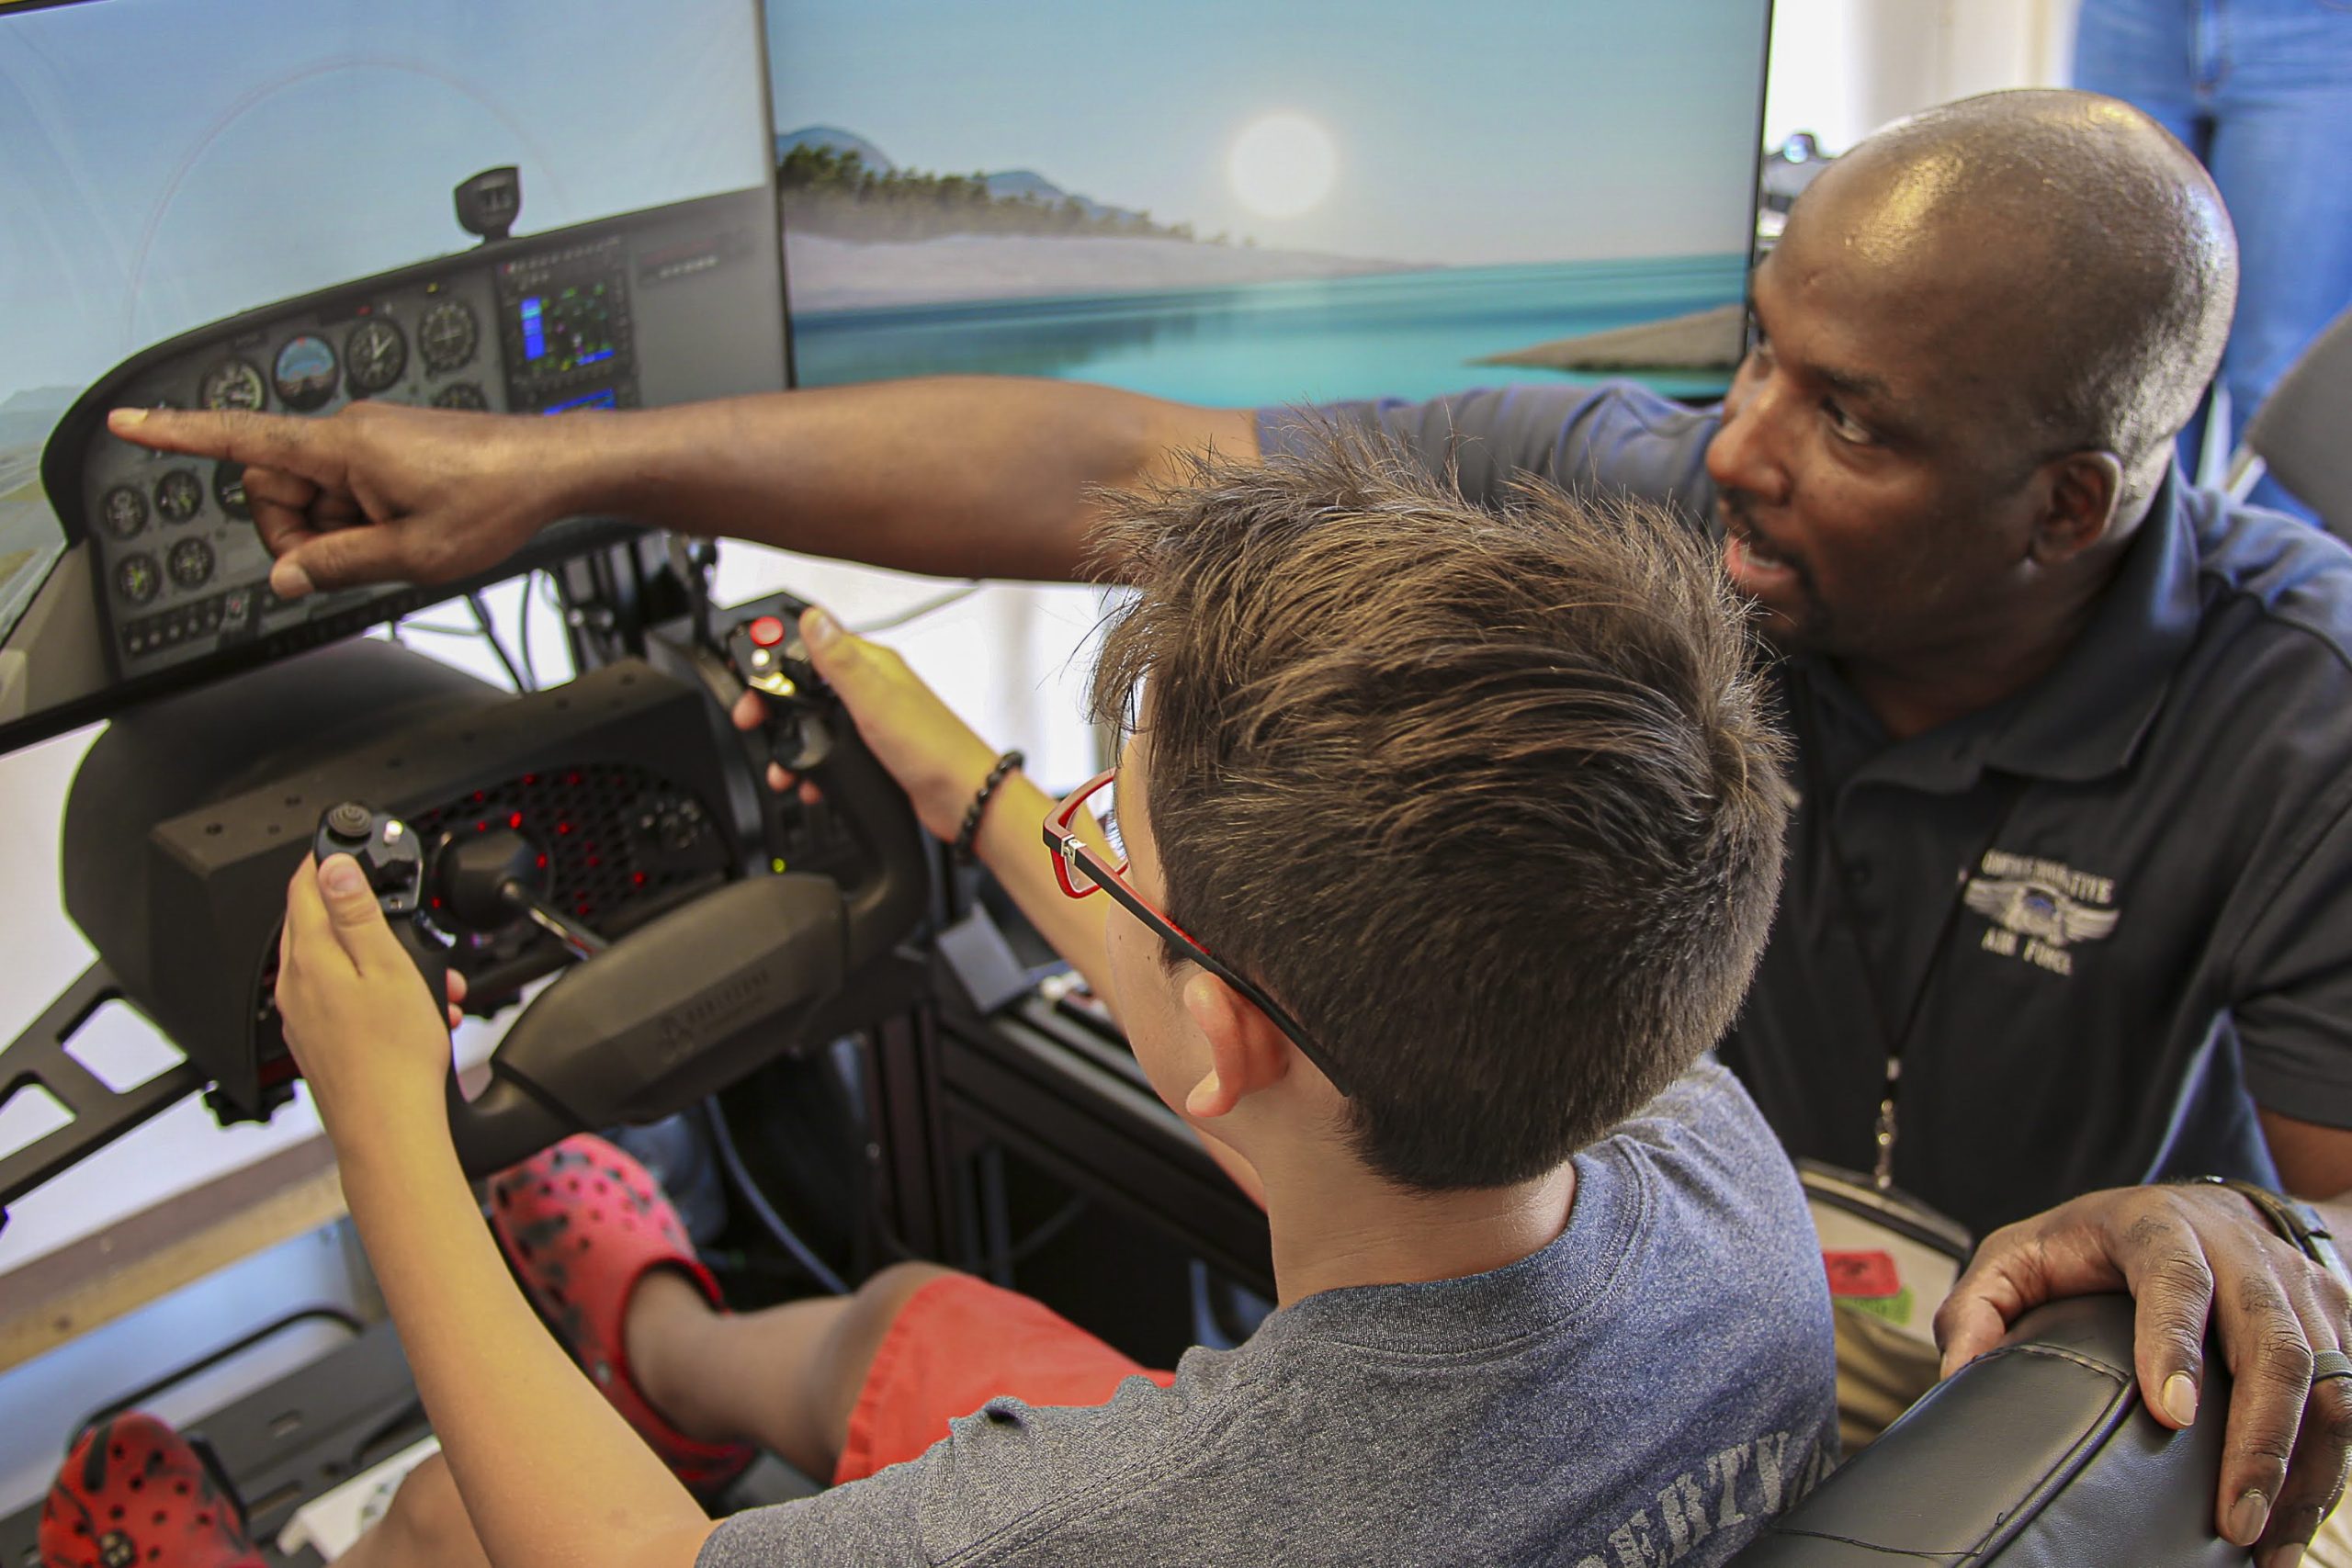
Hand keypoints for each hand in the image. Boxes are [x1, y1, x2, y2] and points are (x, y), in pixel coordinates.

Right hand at [105, 402, 577, 598]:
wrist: (552, 468)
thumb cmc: (496, 496)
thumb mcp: (411, 553)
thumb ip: (336, 565)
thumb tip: (286, 577)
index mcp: (342, 446)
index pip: (239, 438)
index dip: (176, 434)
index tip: (128, 422)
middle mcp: (350, 432)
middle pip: (276, 487)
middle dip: (298, 530)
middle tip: (354, 556)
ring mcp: (372, 440)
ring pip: (317, 496)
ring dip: (339, 528)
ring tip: (399, 538)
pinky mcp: (392, 449)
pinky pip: (351, 490)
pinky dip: (364, 518)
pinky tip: (407, 528)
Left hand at [276, 854, 466, 1135]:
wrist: (388, 1128)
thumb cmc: (394, 1058)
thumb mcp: (389, 968)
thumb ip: (358, 914)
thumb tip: (333, 867)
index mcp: (310, 959)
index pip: (304, 887)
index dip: (324, 856)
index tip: (343, 842)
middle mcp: (296, 986)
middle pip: (318, 922)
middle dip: (364, 910)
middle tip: (401, 909)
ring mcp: (303, 1017)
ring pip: (336, 962)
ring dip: (379, 955)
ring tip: (430, 976)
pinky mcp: (318, 1041)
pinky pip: (341, 997)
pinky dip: (376, 989)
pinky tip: (415, 1009)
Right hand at [732, 606, 999, 839]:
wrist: (964, 799)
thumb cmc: (934, 749)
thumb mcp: (875, 700)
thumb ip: (841, 660)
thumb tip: (815, 617)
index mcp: (873, 666)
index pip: (813, 645)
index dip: (775, 657)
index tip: (749, 677)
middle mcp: (873, 689)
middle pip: (807, 685)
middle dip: (775, 706)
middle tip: (754, 723)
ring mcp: (874, 722)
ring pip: (818, 723)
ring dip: (793, 743)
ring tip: (781, 764)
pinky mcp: (876, 752)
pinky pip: (833, 752)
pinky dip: (815, 767)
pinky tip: (811, 782)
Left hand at [1936, 1183, 2351, 1563]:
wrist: (2208, 1206)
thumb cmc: (2103, 1241)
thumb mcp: (2025, 1251)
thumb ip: (1981, 1303)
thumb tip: (1958, 1375)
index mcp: (2160, 1228)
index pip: (2177, 1280)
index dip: (2177, 1344)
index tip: (2173, 1416)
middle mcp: (2243, 1255)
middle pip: (2274, 1343)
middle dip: (2261, 1437)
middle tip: (2230, 1516)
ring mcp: (2301, 1290)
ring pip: (2330, 1382)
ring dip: (2303, 1470)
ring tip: (2265, 1545)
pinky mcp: (2341, 1324)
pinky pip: (2350, 1405)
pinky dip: (2325, 1472)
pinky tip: (2290, 1529)